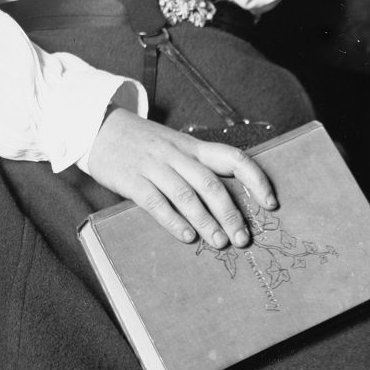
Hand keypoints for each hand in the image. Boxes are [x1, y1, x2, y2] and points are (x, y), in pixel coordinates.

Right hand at [84, 108, 278, 247]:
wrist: (99, 127)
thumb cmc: (143, 143)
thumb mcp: (174, 145)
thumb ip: (196, 166)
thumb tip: (227, 201)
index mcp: (192, 146)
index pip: (233, 158)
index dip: (256, 180)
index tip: (270, 203)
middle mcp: (176, 154)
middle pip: (211, 183)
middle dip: (230, 213)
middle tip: (243, 238)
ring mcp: (153, 166)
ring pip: (186, 195)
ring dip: (206, 222)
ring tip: (220, 243)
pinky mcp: (131, 179)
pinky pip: (155, 202)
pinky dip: (173, 221)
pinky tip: (186, 237)